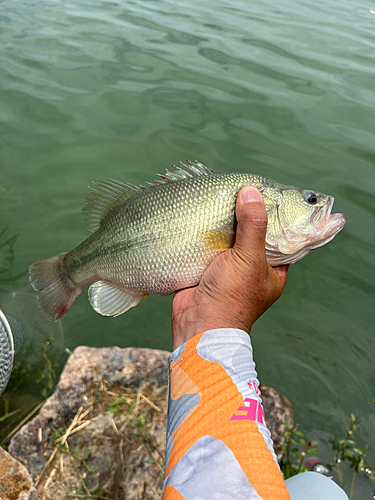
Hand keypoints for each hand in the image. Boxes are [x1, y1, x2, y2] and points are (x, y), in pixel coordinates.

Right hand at [171, 186, 288, 349]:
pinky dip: (208, 232)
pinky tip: (205, 214)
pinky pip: (210, 245)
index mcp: (273, 269)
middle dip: (247, 216)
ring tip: (224, 197)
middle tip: (243, 191)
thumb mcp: (248, 258)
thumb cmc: (232, 297)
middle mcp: (252, 268)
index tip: (270, 194)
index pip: (281, 237)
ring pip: (230, 238)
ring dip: (226, 222)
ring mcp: (230, 269)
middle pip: (253, 234)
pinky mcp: (208, 268)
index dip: (277, 217)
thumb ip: (252, 225)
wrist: (198, 324)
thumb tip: (251, 192)